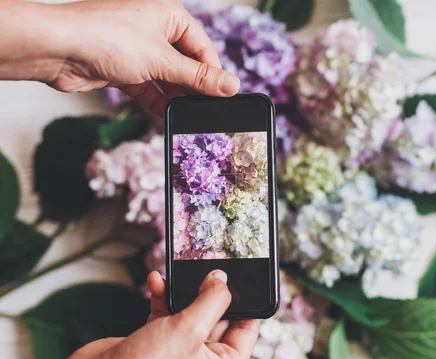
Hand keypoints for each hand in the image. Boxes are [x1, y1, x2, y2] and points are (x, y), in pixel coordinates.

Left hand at [1, 0, 239, 115]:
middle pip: (185, 63)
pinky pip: (148, 88)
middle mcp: (154, 29)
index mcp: (168, 15)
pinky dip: (156, 102)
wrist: (55, 48)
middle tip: (206, 109)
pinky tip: (167, 116)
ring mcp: (137, 50)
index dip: (213, 71)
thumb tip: (231, 85)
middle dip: (193, 87)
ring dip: (174, 97)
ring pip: (166, 78)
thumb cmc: (106, 38)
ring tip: (188, 116)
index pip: (202, 46)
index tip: (223, 95)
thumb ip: (198, 77)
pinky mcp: (122, 69)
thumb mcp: (161, 60)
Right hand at [2, 270, 258, 358]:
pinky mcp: (156, 345)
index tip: (247, 280)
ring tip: (182, 272)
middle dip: (211, 293)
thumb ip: (212, 300)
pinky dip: (163, 297)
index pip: (246, 332)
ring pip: (190, 315)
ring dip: (184, 292)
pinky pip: (167, 315)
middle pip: (219, 320)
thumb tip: (223, 281)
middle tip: (209, 270)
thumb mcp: (189, 328)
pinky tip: (156, 281)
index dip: (248, 305)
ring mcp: (178, 355)